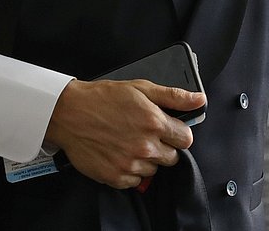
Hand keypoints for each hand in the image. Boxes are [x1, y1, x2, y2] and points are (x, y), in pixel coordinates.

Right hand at [44, 78, 205, 188]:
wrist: (69, 113)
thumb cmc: (103, 98)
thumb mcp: (140, 88)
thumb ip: (173, 96)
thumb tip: (199, 100)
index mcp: (154, 123)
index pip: (186, 139)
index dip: (178, 132)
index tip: (168, 128)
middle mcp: (145, 147)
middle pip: (172, 157)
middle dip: (163, 146)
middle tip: (144, 133)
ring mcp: (130, 164)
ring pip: (154, 169)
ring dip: (146, 159)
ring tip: (129, 142)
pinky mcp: (115, 177)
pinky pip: (135, 181)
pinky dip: (130, 170)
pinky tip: (119, 153)